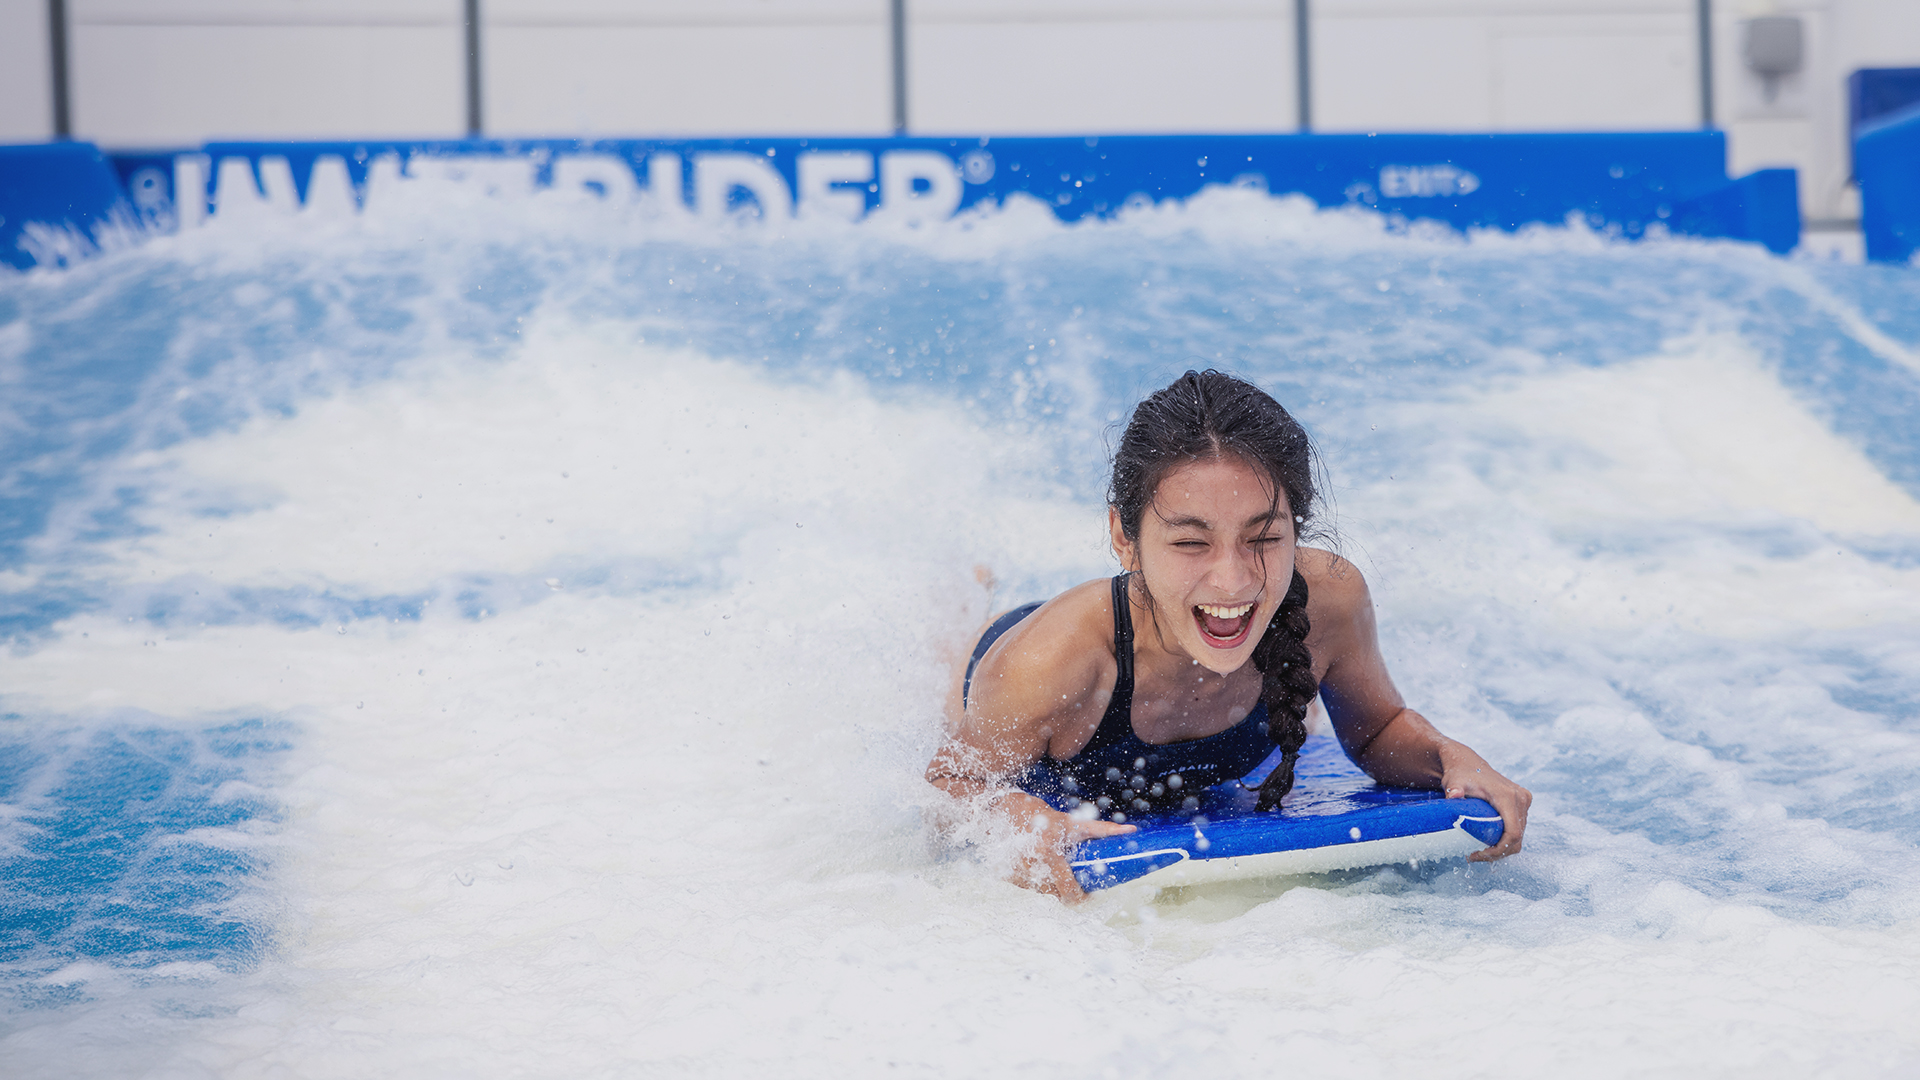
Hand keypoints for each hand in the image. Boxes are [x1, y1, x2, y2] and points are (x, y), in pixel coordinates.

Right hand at [1003, 794, 1136, 902]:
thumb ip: (1103, 829)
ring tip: (1055, 872)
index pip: (1068, 889)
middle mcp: (1030, 864)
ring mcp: (1016, 872)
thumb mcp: (1073, 823)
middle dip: (1066, 892)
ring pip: (1041, 892)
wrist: (1006, 809)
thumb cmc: (1043, 816)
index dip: (1080, 897)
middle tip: (1075, 884)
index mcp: (1048, 852)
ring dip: (1050, 887)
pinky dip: (1035, 881)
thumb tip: (1131, 830)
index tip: (1088, 894)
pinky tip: (1038, 869)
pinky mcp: (1006, 875)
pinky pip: (1027, 887)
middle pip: (1055, 894)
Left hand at [1439, 742, 1531, 861]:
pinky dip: (1505, 839)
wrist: (1467, 763)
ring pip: (1519, 836)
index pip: (1513, 833)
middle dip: (1497, 852)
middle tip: (1474, 856)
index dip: (1499, 850)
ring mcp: (1523, 801)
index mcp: (1508, 796)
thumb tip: (1454, 795)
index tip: (1479, 854)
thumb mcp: (1454, 782)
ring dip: (1502, 848)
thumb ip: (1454, 789)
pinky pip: (1518, 828)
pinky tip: (1488, 843)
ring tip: (1479, 851)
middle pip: (1517, 838)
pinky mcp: (1522, 803)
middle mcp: (1521, 798)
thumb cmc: (1460, 774)